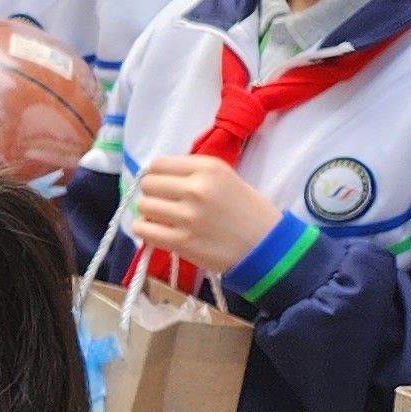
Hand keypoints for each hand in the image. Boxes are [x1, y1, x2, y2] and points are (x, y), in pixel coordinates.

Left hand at [128, 155, 282, 278]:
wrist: (267, 247)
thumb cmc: (249, 212)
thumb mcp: (226, 178)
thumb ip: (194, 173)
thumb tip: (157, 175)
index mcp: (208, 168)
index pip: (158, 164)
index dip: (158, 175)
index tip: (165, 185)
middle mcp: (196, 188)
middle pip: (148, 183)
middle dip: (153, 194)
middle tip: (166, 204)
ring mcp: (187, 216)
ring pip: (143, 206)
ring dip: (150, 213)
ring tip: (164, 219)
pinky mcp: (181, 241)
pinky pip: (142, 230)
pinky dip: (146, 231)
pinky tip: (158, 233)